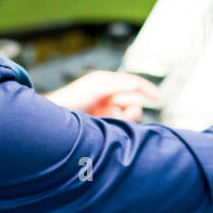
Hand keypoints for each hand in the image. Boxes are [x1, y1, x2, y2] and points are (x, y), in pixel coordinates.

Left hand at [44, 70, 159, 120]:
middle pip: (133, 105)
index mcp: (107, 84)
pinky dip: (117, 129)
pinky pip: (121, 129)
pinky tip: (104, 128)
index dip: (147, 89)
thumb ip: (122, 83)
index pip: (134, 84)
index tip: (157, 97)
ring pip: (128, 119)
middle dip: (129, 112)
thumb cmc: (72, 98)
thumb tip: (140, 85)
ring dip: (122, 122)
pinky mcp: (103, 128)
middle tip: (115, 114)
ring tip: (106, 123)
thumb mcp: (100, 84)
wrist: (55, 121)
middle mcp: (108, 98)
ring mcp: (105, 114)